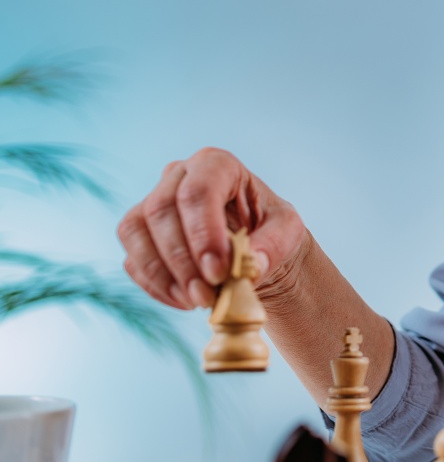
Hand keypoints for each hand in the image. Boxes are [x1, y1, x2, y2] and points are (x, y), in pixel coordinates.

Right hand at [117, 147, 306, 309]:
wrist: (256, 249)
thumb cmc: (272, 231)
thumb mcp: (288, 233)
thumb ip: (273, 245)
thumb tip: (251, 266)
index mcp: (217, 164)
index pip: (199, 190)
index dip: (203, 232)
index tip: (218, 272)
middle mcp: (178, 175)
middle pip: (161, 209)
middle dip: (181, 259)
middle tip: (206, 295)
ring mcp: (153, 202)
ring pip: (135, 231)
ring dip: (162, 274)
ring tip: (196, 301)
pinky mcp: (140, 234)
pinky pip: (132, 259)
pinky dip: (155, 285)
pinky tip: (185, 301)